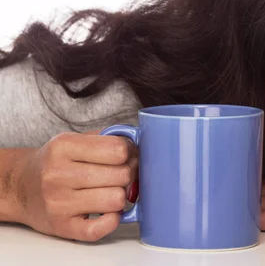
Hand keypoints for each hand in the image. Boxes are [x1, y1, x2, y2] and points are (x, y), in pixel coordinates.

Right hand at [14, 131, 137, 241]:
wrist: (21, 188)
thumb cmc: (56, 163)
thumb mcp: (75, 140)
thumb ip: (108, 139)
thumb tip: (141, 147)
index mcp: (64, 146)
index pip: (119, 149)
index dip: (130, 153)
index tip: (126, 157)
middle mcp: (58, 174)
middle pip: (122, 175)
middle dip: (127, 175)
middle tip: (119, 176)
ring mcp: (59, 203)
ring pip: (117, 199)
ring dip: (120, 197)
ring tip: (108, 192)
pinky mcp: (64, 227)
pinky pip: (104, 227)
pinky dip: (112, 219)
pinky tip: (105, 211)